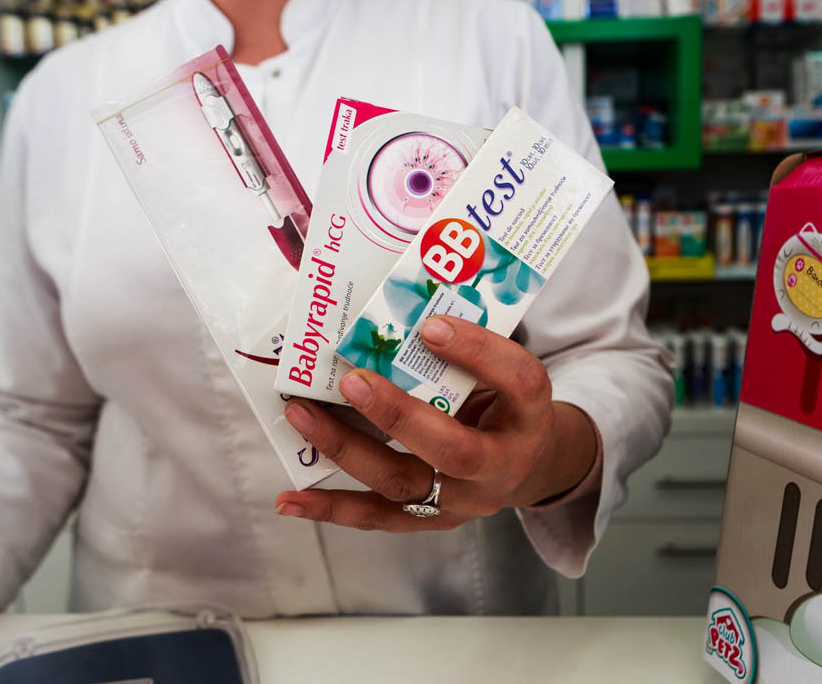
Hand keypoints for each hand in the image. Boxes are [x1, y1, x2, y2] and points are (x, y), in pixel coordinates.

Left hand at [274, 316, 597, 530]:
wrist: (531, 465)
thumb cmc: (506, 404)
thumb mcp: (506, 372)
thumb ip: (467, 347)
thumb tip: (399, 303)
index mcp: (531, 414)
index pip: (519, 381)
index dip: (479, 353)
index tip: (432, 325)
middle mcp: (502, 464)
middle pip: (453, 450)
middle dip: (397, 415)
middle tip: (353, 380)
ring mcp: (465, 500)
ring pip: (402, 482)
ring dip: (346, 448)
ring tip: (302, 414)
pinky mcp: (431, 519)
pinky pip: (377, 517)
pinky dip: (330, 508)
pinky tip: (290, 499)